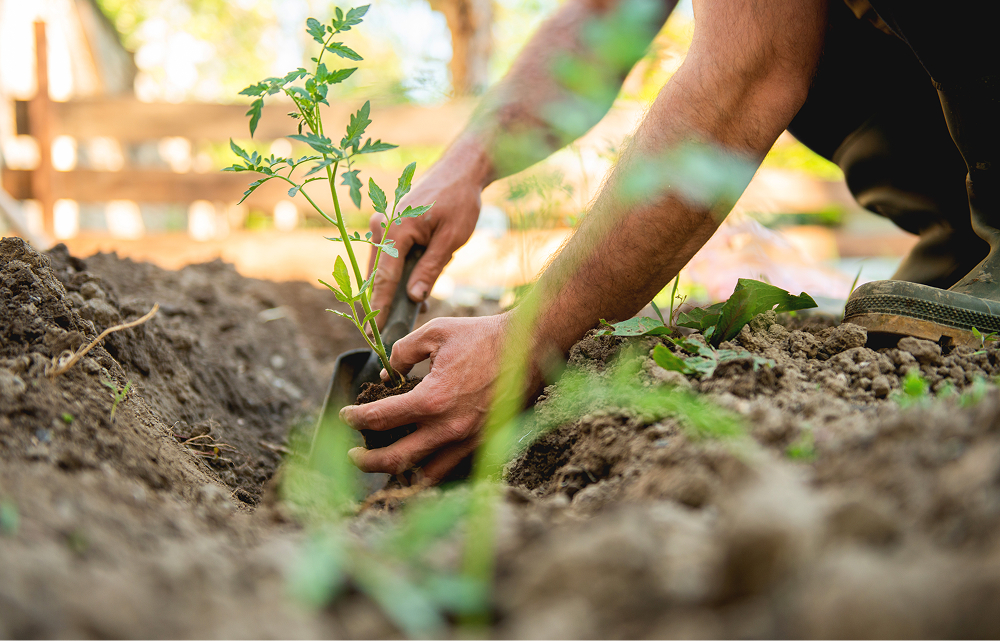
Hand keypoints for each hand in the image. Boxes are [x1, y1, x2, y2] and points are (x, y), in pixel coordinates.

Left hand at [340, 314, 506, 481]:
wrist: (530, 347)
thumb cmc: (483, 336)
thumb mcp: (436, 332)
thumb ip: (402, 352)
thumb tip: (388, 374)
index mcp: (432, 399)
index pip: (380, 418)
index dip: (355, 418)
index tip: (346, 415)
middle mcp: (449, 428)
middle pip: (395, 460)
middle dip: (366, 461)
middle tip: (354, 454)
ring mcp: (468, 441)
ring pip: (424, 475)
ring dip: (399, 472)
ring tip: (385, 463)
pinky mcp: (484, 444)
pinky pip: (451, 470)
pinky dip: (430, 470)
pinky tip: (420, 460)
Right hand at [367, 150, 485, 327]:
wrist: (461, 170)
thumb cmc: (459, 201)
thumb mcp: (450, 240)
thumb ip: (430, 270)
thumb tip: (413, 298)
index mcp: (394, 230)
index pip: (384, 279)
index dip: (379, 308)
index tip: (372, 333)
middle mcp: (381, 226)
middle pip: (378, 275)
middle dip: (387, 302)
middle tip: (394, 328)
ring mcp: (382, 224)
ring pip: (383, 268)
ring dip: (396, 288)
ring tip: (417, 307)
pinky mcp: (388, 225)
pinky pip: (389, 256)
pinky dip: (399, 273)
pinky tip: (417, 287)